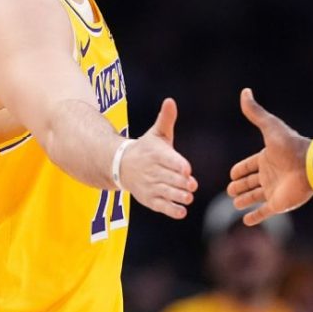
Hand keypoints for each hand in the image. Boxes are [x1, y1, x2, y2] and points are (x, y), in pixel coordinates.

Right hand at [120, 98, 197, 218]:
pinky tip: (181, 211)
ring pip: (165, 193)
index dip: (178, 165)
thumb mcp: (156, 133)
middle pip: (168, 178)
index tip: (187, 170)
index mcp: (156, 154)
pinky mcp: (149, 199)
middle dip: (181, 183)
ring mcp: (149, 186)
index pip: (168, 160)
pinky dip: (171, 210)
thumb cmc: (146, 148)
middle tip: (192, 185)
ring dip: (177, 196)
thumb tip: (170, 100)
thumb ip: (166, 119)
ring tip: (188, 197)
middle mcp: (152, 171)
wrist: (120, 166)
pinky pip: (160, 206)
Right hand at [227, 88, 312, 224]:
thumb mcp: (270, 127)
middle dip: (239, 186)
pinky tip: (246, 221)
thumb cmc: (290, 146)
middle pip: (251, 181)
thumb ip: (256, 112)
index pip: (249, 165)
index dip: (240, 169)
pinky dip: (255, 217)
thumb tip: (245, 91)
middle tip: (229, 190)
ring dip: (245, 200)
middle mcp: (270, 174)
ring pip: (255, 196)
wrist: (310, 166)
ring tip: (235, 204)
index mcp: (267, 158)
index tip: (231, 174)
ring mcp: (274, 190)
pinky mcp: (279, 203)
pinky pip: (264, 212)